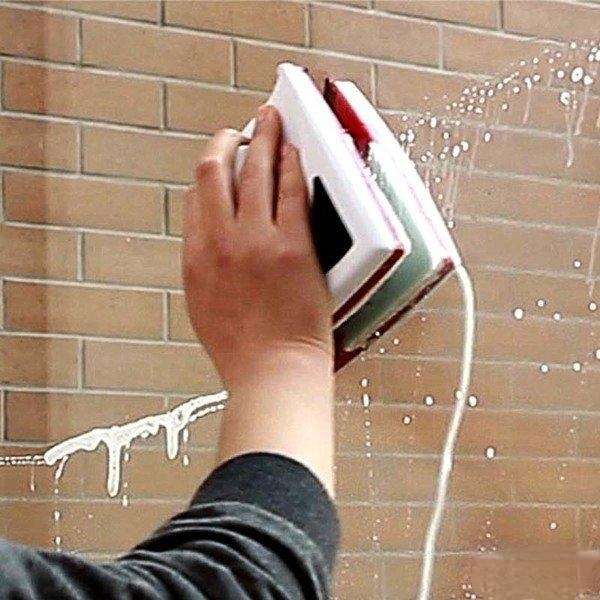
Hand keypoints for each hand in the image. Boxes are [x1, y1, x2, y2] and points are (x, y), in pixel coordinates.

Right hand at [182, 105, 332, 389]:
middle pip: (215, 171)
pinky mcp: (293, 247)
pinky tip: (295, 151)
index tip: (222, 160)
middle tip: (241, 129)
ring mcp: (256, 241)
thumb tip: (214, 239)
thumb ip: (205, 267)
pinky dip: (291, 165)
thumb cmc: (243, 350)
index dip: (210, 170)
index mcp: (195, 258)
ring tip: (270, 121)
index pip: (196, 196)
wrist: (273, 374)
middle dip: (227, 140)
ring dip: (263, 138)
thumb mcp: (204, 306)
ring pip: (254, 171)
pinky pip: (291, 192)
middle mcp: (220, 242)